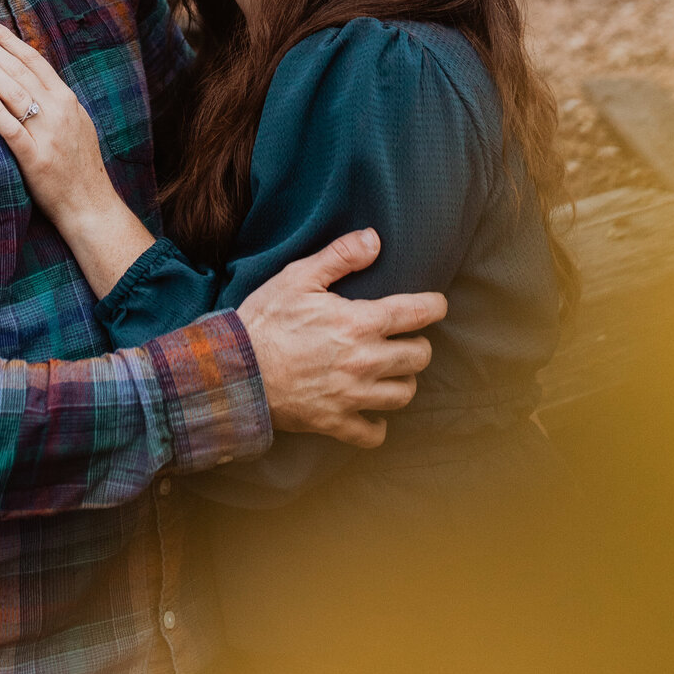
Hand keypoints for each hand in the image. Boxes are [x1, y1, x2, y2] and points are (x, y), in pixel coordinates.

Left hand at [0, 18, 154, 294]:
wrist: (91, 205)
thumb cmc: (79, 166)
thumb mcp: (75, 123)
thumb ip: (55, 101)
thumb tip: (28, 77)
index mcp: (67, 100)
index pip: (35, 61)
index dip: (11, 41)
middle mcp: (59, 111)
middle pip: (21, 71)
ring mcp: (48, 134)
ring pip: (15, 93)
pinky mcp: (36, 159)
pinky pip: (12, 129)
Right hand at [236, 230, 446, 448]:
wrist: (235, 371)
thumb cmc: (266, 319)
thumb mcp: (298, 276)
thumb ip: (340, 255)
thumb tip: (374, 240)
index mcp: (359, 322)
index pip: (415, 313)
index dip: (434, 306)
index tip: (437, 304)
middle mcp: (364, 361)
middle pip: (418, 357)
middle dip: (418, 344)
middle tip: (406, 338)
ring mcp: (352, 395)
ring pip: (403, 394)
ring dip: (402, 380)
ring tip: (391, 371)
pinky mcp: (336, 422)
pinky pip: (374, 434)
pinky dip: (378, 424)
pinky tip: (372, 411)